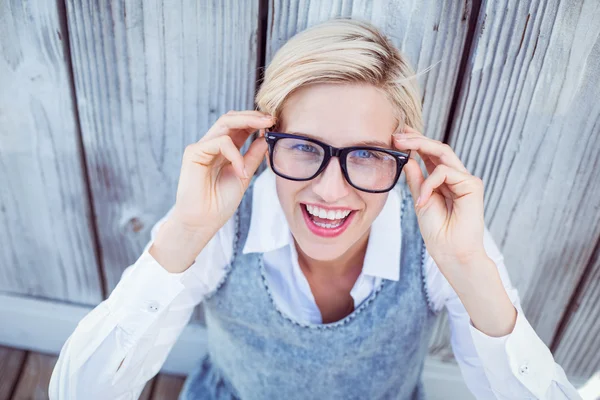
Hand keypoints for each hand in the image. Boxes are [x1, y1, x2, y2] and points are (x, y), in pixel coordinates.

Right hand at [171, 110, 272, 234]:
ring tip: (266, 127)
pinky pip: (220, 142)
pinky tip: (242, 171)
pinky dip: (235, 154)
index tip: (275, 122)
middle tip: (272, 118)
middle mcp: (211, 145)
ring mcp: (201, 147)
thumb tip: (266, 137)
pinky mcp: (193, 153)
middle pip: (231, 118)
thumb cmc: (220, 203)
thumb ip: (253, 156)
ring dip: (248, 122)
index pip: (239, 126)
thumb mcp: (244, 175)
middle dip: (253, 115)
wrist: (203, 222)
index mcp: (224, 150)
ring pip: (225, 123)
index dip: (256, 121)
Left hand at [393, 126, 486, 272]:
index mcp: (443, 181)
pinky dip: (429, 183)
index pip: (431, 155)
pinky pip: (445, 172)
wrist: (450, 252)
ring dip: (419, 146)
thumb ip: (416, 180)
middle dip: (416, 138)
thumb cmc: (437, 231)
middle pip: (438, 148)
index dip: (416, 142)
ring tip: (400, 147)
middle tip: (396, 134)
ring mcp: (465, 180)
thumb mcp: (420, 200)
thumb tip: (408, 159)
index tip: (398, 135)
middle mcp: (456, 177)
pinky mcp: (472, 185)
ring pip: (442, 153)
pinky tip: (422, 200)